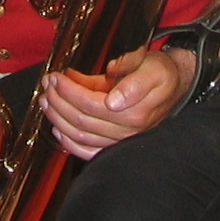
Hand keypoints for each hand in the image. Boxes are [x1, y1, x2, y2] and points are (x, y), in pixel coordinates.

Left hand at [40, 45, 193, 158]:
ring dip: (58, 119)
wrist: (173, 86)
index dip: (68, 91)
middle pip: (81, 121)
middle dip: (58, 102)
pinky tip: (58, 130)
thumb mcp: (152, 68)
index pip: (90, 104)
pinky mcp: (117, 146)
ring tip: (46, 101)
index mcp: (135, 112)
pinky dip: (70, 144)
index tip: (55, 77)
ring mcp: (121, 142)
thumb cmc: (159, 74)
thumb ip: (134, 82)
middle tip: (47, 85)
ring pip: (80, 137)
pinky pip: (89, 152)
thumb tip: (113, 101)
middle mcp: (127, 132)